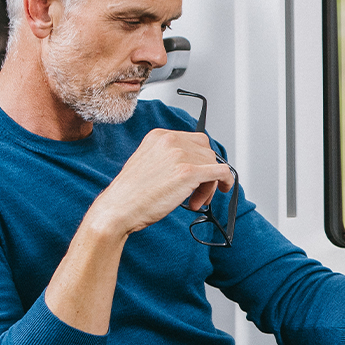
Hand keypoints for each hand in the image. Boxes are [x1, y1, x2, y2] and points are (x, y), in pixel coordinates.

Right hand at [85, 129, 235, 237]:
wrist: (118, 208)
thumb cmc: (131, 194)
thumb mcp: (149, 164)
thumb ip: (169, 159)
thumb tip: (195, 167)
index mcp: (159, 136)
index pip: (195, 141)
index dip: (200, 160)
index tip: (200, 175)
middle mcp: (171, 140)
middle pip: (206, 151)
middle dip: (206, 172)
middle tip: (199, 193)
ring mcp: (180, 154)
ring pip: (213, 164)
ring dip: (210, 184)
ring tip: (195, 201)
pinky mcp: (189, 172)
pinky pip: (222, 172)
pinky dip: (226, 182)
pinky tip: (221, 191)